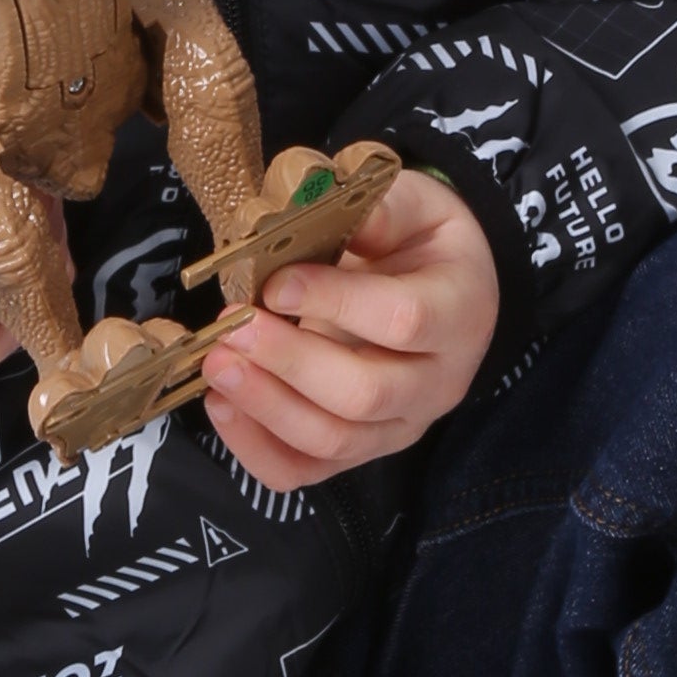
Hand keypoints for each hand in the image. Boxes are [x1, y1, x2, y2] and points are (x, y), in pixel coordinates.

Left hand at [201, 166, 498, 493]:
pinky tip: (221, 405)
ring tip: (217, 365)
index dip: (336, 304)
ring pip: (334, 441)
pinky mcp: (361, 450)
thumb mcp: (415, 204)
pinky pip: (306, 471)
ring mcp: (400, 425)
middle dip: (289, 363)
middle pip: (365, 394)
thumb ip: (378, 209)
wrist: (440, 287)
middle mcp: (438, 383)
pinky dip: (256, 448)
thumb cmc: (420, 241)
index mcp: (459, 312)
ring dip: (265, 407)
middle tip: (233, 328)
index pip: (403, 321)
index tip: (277, 284)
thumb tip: (316, 211)